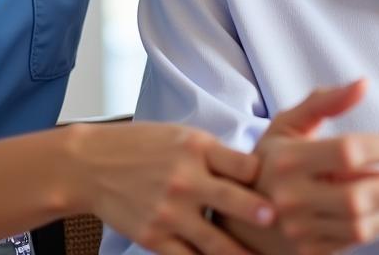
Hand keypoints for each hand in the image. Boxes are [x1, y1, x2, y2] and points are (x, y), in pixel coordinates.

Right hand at [70, 120, 273, 254]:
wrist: (91, 164)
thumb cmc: (141, 146)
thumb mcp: (181, 136)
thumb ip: (215, 154)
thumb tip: (256, 171)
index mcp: (195, 148)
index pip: (241, 163)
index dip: (265, 175)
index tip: (287, 185)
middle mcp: (185, 179)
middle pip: (233, 200)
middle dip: (259, 213)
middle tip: (283, 222)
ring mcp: (170, 212)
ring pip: (217, 242)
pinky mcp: (155, 238)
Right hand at [253, 80, 378, 253]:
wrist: (237, 213)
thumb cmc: (269, 159)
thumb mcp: (287, 124)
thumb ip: (324, 102)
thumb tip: (363, 83)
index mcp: (287, 159)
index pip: (347, 151)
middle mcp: (292, 197)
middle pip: (361, 193)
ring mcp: (300, 230)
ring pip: (363, 223)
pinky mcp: (309, 253)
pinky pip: (356, 242)